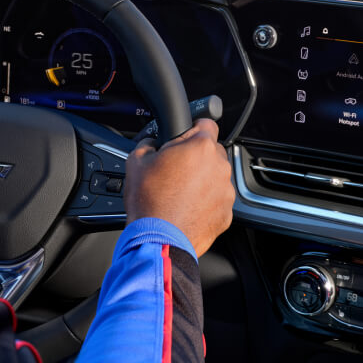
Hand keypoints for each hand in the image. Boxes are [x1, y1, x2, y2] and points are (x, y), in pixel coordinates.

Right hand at [125, 119, 233, 255]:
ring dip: (202, 180)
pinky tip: (187, 208)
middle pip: (211, 152)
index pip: (207, 123)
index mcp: (200, 147)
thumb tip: (151, 144)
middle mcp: (219, 166)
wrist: (159, 240)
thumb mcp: (136, 161)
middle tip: (175, 170)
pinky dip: (206, 202)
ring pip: (216, 176)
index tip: (185, 137)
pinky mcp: (227, 212)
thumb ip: (148, 144)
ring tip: (180, 193)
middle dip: (195, 157)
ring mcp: (226, 191)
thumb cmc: (149, 202)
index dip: (193, 129)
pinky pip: (217, 199)